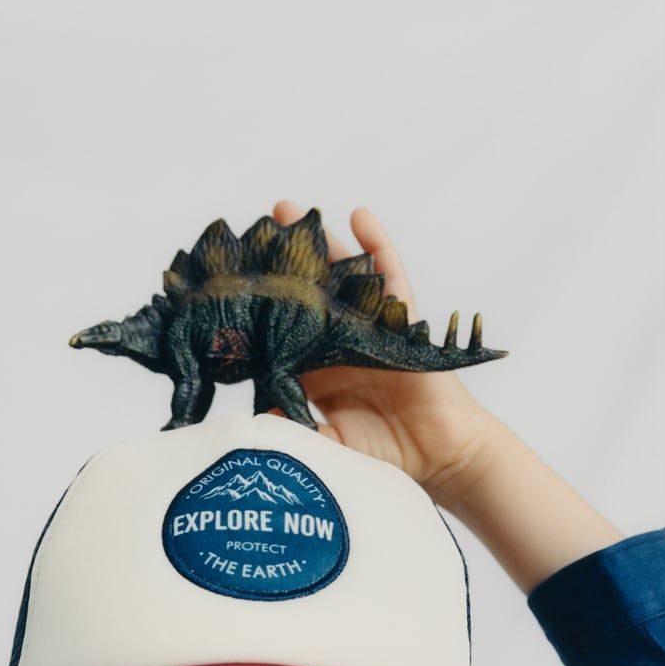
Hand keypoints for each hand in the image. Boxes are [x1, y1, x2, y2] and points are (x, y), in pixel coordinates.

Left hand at [271, 200, 498, 509]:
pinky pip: (391, 275)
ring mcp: (369, 326)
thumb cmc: (385, 452)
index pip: (281, 330)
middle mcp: (339, 340)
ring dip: (318, 240)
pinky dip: (378, 244)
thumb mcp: (329, 444)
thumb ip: (296, 431)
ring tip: (288, 209)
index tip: (227, 282)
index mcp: (317, 368)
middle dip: (280, 261)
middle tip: (251, 229)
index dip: (258, 307)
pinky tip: (360, 216)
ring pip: (340, 274)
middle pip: (305, 291)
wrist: (436, 457)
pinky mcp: (401, 321)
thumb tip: (252, 423)